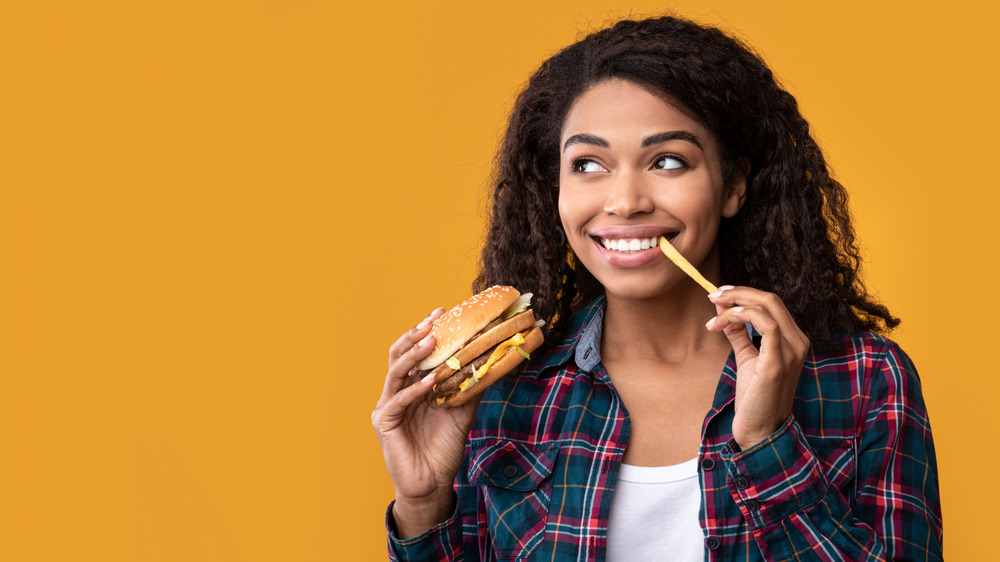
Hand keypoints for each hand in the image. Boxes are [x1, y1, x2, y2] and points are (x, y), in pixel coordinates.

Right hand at [371, 307, 482, 538]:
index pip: (416, 352)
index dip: (427, 331)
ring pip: (396, 371)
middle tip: (435, 319)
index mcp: (412, 386)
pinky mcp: (384, 423)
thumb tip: (490, 361)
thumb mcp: (462, 411)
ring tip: (432, 340)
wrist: (433, 483)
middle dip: (417, 334)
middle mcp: (396, 392)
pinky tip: (429, 382)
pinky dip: (414, 389)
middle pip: (400, 354)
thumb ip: (470, 387)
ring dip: (415, 354)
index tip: (443, 313)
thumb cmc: (443, 448)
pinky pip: (398, 400)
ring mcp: (388, 406)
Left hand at [705, 286, 808, 449]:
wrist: (760, 430)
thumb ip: (738, 333)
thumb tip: (723, 309)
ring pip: (768, 306)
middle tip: (713, 295)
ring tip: (713, 309)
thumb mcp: (746, 357)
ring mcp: (791, 351)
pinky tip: (721, 322)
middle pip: (771, 299)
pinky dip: (740, 316)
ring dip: (735, 302)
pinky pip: (765, 324)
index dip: (744, 293)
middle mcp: (798, 342)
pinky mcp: (778, 361)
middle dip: (738, 292)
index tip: (720, 294)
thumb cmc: (754, 396)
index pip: (772, 304)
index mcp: (793, 340)